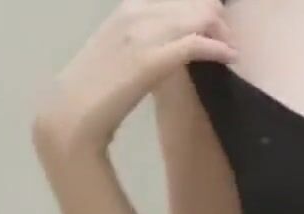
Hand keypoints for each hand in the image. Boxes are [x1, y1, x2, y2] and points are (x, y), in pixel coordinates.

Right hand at [32, 0, 237, 157]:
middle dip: (217, 18)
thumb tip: (176, 35)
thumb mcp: (121, 47)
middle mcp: (135, 13)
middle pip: (194, 3)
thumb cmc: (98, 85)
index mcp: (127, 8)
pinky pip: (196, 45)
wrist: (72, 113)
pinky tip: (230, 57)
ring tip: (230, 48)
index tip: (213, 25)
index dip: (201, 7)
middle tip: (227, 38)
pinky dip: (218, 49)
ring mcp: (142, 34)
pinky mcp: (151, 60)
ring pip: (199, 18)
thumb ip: (145, 35)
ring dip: (222, 32)